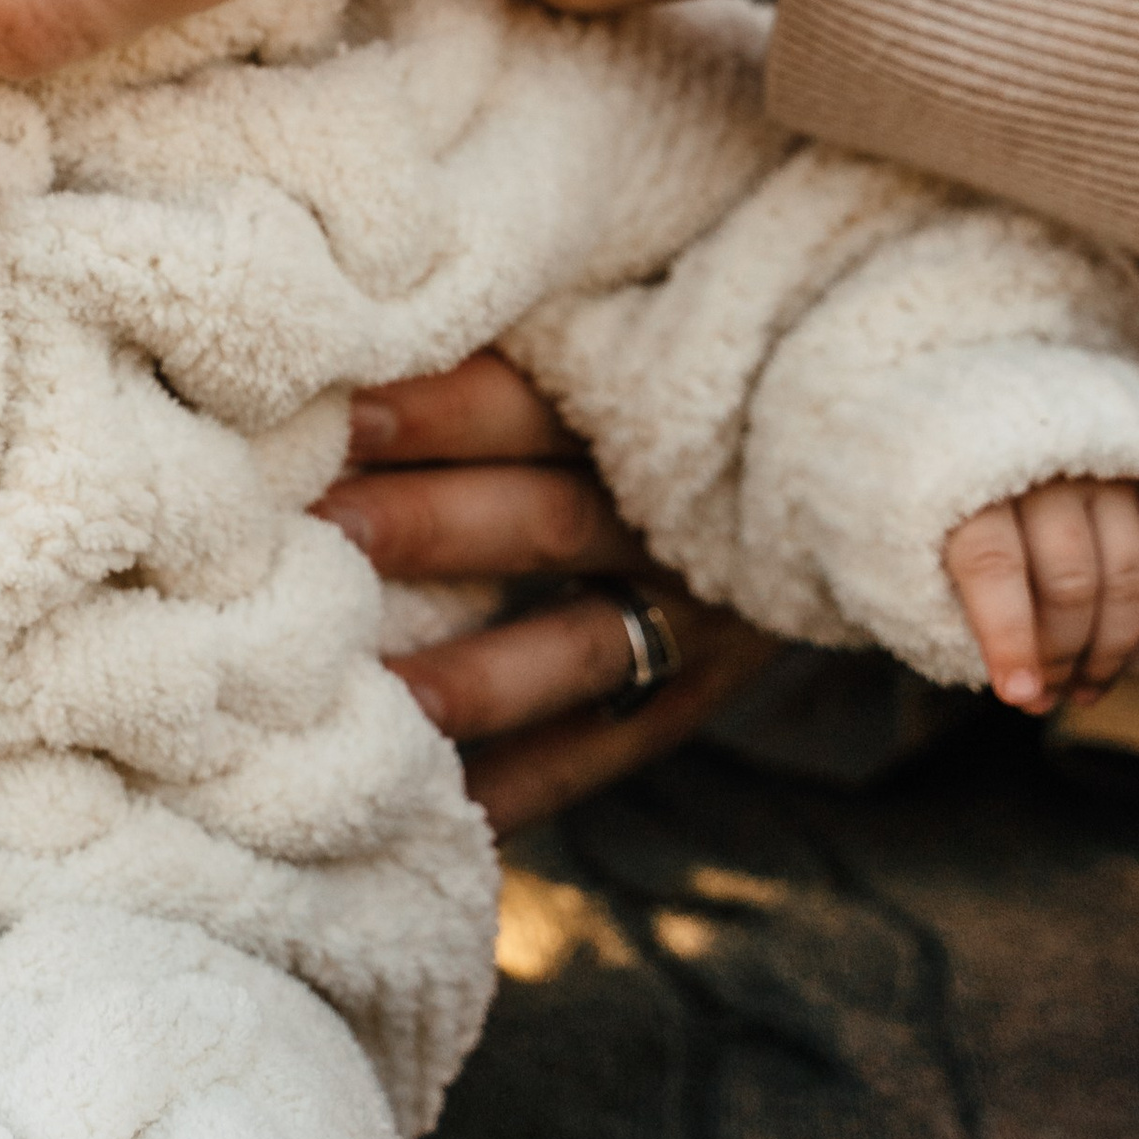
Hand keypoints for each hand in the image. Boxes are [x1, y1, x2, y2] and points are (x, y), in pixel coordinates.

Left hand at [313, 354, 776, 830]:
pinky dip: (519, 786)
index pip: (529, 401)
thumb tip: (349, 328)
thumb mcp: (610, 335)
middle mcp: (671, 509)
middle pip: (545, 521)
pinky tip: (428, 809)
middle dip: (429, 529)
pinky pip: (601, 750)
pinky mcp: (696, 690)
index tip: (339, 413)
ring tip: (375, 697)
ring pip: (576, 647)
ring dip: (473, 677)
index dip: (439, 409)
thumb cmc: (644, 376)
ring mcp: (695, 610)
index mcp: (644, 401)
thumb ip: (508, 336)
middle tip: (321, 537)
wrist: (816, 463)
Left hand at [945, 476, 1138, 712]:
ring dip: (1112, 650)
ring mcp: (1106, 468)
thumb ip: (965, 599)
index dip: (1008, 635)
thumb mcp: (927, 528)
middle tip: (1048, 694)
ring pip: (1126, 573)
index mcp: (969, 471)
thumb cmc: (951, 488)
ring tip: (1088, 688)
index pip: (994, 561)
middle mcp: (1045, 464)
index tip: (1019, 694)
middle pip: (1068, 578)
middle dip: (1062, 653)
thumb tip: (1028, 694)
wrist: (994, 414)